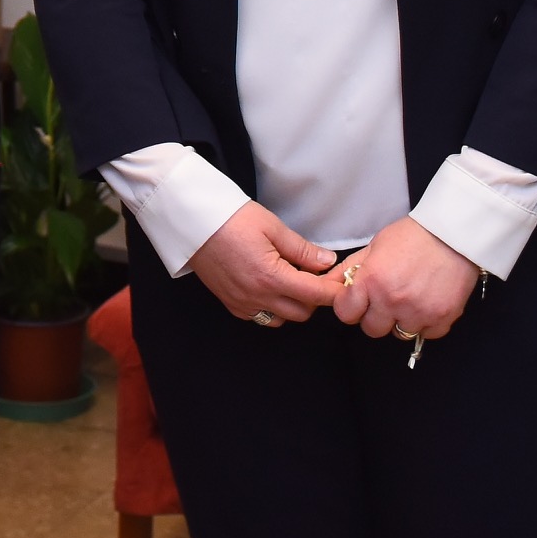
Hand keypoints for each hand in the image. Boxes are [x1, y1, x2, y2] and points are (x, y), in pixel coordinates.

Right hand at [186, 201, 344, 325]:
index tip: (343, 284)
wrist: (193, 222)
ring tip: (292, 280)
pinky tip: (271, 287)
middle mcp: (257, 296)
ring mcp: (243, 303)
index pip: (315, 295)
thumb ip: (302, 249)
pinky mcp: (231, 305)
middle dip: (315, 298)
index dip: (334, 291)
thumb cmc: (231, 219)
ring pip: (283, 319)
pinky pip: (262, 317)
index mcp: (271, 276)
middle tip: (316, 276)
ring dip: (294, 305)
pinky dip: (274, 308)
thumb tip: (327, 262)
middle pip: (302, 312)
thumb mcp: (272, 227)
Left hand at [331, 217, 476, 341]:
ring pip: (399, 334)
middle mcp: (393, 300)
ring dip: (401, 320)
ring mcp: (419, 312)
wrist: (454, 234)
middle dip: (376, 315)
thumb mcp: (375, 246)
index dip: (350, 307)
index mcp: (372, 281)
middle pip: (371, 329)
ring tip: (411, 297)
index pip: (346, 314)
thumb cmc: (414, 236)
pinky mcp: (442, 319)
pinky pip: (426, 334)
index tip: (359, 300)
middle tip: (388, 297)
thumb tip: (327, 282)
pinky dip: (426, 323)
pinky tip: (428, 301)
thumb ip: (350, 268)